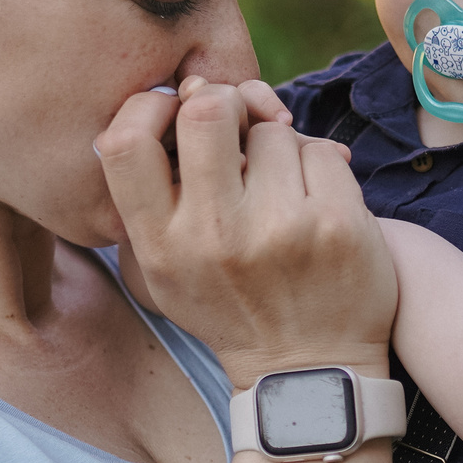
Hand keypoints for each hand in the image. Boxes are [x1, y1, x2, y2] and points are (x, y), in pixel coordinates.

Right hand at [97, 77, 393, 384]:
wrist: (309, 370)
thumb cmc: (232, 305)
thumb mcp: (166, 270)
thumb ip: (151, 196)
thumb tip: (183, 93)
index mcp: (161, 245)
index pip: (125, 141)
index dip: (150, 107)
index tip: (176, 114)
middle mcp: (214, 235)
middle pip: (206, 111)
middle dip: (225, 105)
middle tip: (238, 126)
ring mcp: (280, 228)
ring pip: (272, 130)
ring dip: (278, 147)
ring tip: (281, 189)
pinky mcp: (337, 223)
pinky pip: (322, 151)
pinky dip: (320, 166)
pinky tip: (316, 204)